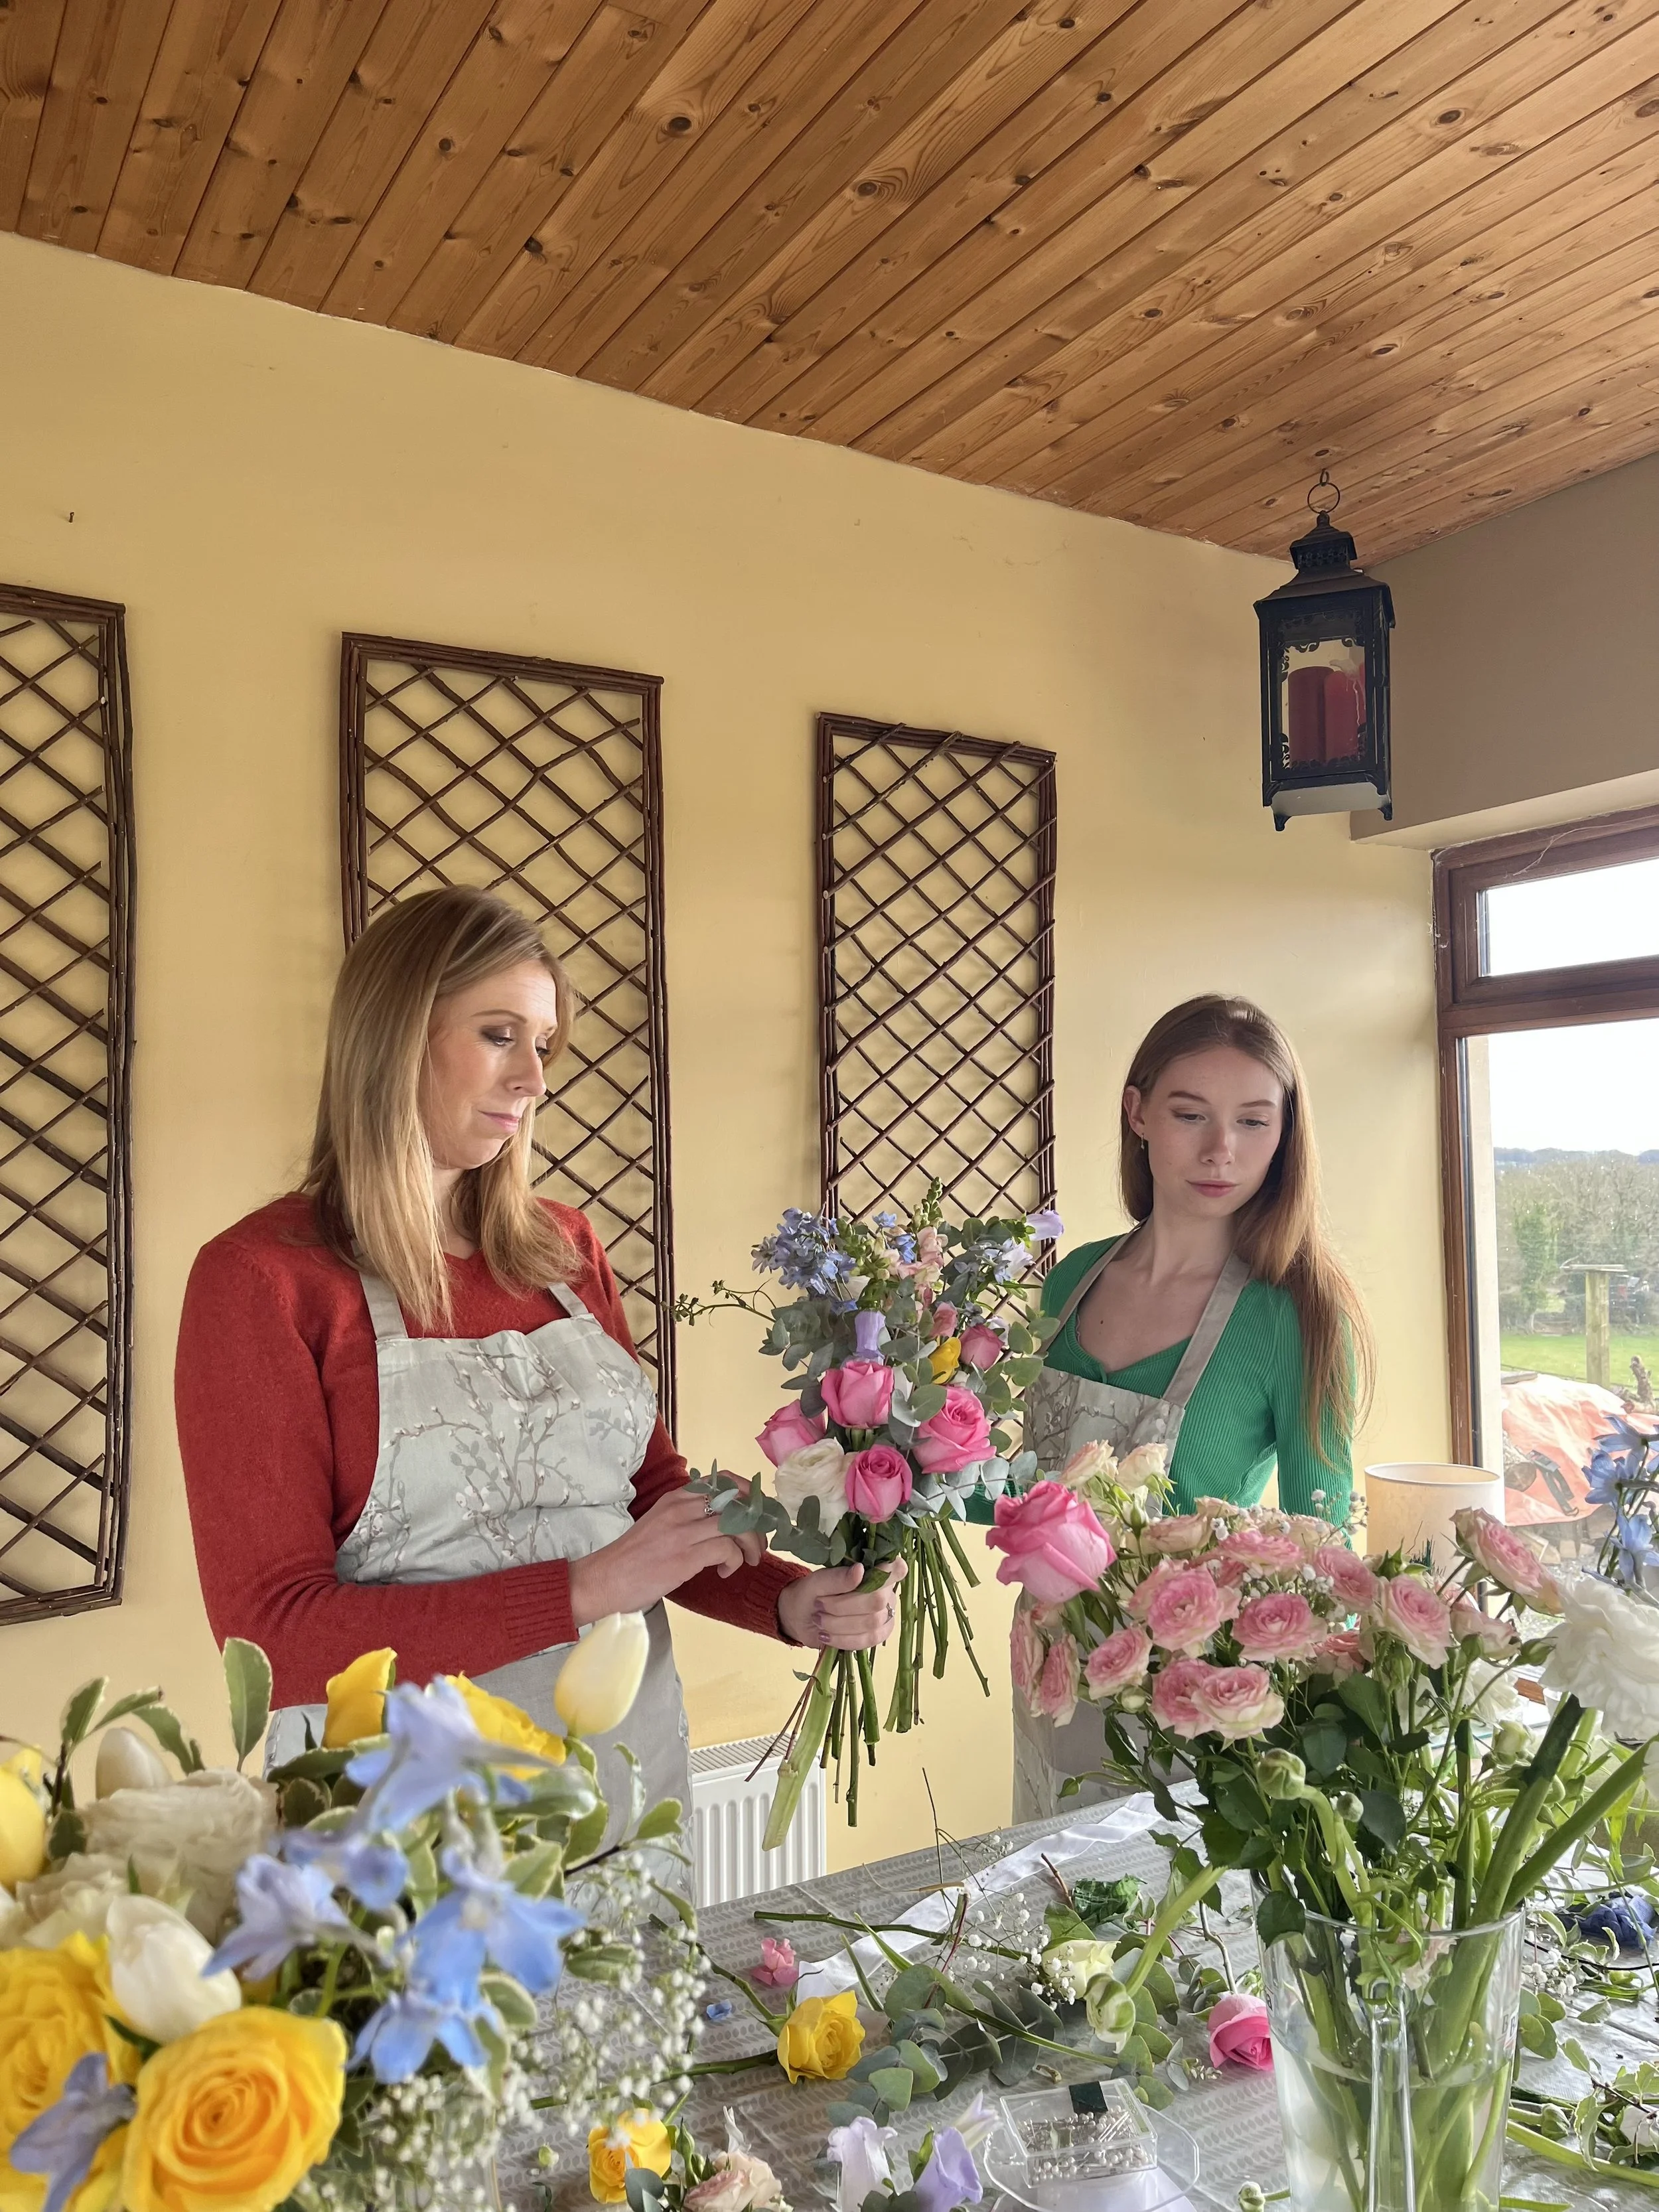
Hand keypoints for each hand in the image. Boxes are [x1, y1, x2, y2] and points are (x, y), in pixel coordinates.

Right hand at [569, 1484, 765, 1625]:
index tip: (759, 1513)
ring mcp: (682, 1531)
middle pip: (737, 1502)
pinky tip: (724, 1572)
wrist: (603, 1579)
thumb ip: (688, 1517)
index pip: (725, 1481)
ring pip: (737, 1525)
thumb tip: (724, 1522)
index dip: (750, 1495)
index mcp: (676, 1498)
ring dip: (751, 1545)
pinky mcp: (684, 1556)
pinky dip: (734, 1561)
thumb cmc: (632, 1557)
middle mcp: (681, 1508)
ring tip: (746, 1561)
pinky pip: (727, 1550)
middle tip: (758, 1544)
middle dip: (757, 1524)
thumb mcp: (661, 1524)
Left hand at [777, 1558, 906, 1650]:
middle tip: (819, 1605)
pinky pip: (868, 1640)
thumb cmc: (810, 1593)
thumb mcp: (817, 1582)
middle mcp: (885, 1591)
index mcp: (872, 1570)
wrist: (800, 1619)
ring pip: (872, 1623)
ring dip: (840, 1624)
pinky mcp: (877, 1635)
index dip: (890, 1571)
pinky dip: (844, 1640)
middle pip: (877, 1600)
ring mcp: (884, 1614)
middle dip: (844, 1606)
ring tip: (819, 1620)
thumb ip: (837, 1577)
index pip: (895, 1569)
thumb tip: (860, 1570)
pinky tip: (827, 1636)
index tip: (865, 1571)